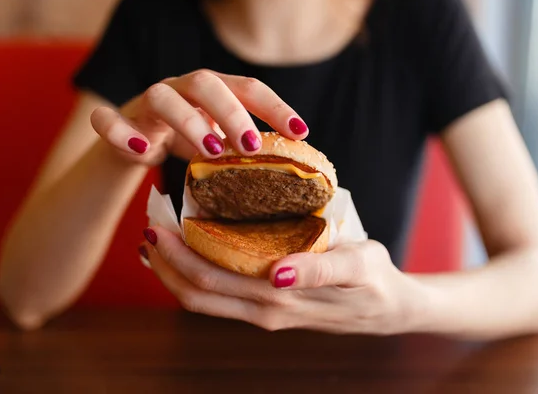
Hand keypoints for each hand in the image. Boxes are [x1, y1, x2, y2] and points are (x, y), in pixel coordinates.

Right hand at [90, 69, 308, 164]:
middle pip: (205, 83)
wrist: (133, 145)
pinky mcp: (115, 122)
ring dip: (189, 122)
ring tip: (211, 151)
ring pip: (162, 97)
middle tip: (252, 145)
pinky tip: (144, 151)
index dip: (274, 108)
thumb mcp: (220, 145)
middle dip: (232, 113)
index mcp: (211, 92)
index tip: (301, 133)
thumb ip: (245, 149)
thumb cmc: (187, 143)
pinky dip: (122, 132)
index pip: (247, 89)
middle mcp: (180, 89)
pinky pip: (108, 120)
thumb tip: (292, 169)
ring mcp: (146, 103)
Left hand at [140, 226, 428, 334]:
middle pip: (197, 291)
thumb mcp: (358, 266)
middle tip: (148, 224)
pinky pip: (220, 300)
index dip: (178, 254)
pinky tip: (188, 256)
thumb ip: (320, 270)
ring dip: (174, 272)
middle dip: (165, 260)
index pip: (212, 278)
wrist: (389, 309)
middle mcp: (264, 311)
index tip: (158, 222)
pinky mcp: (269, 310)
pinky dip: (194, 279)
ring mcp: (264, 314)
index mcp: (280, 298)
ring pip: (203, 300)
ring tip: (157, 240)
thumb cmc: (375, 279)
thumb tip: (278, 272)